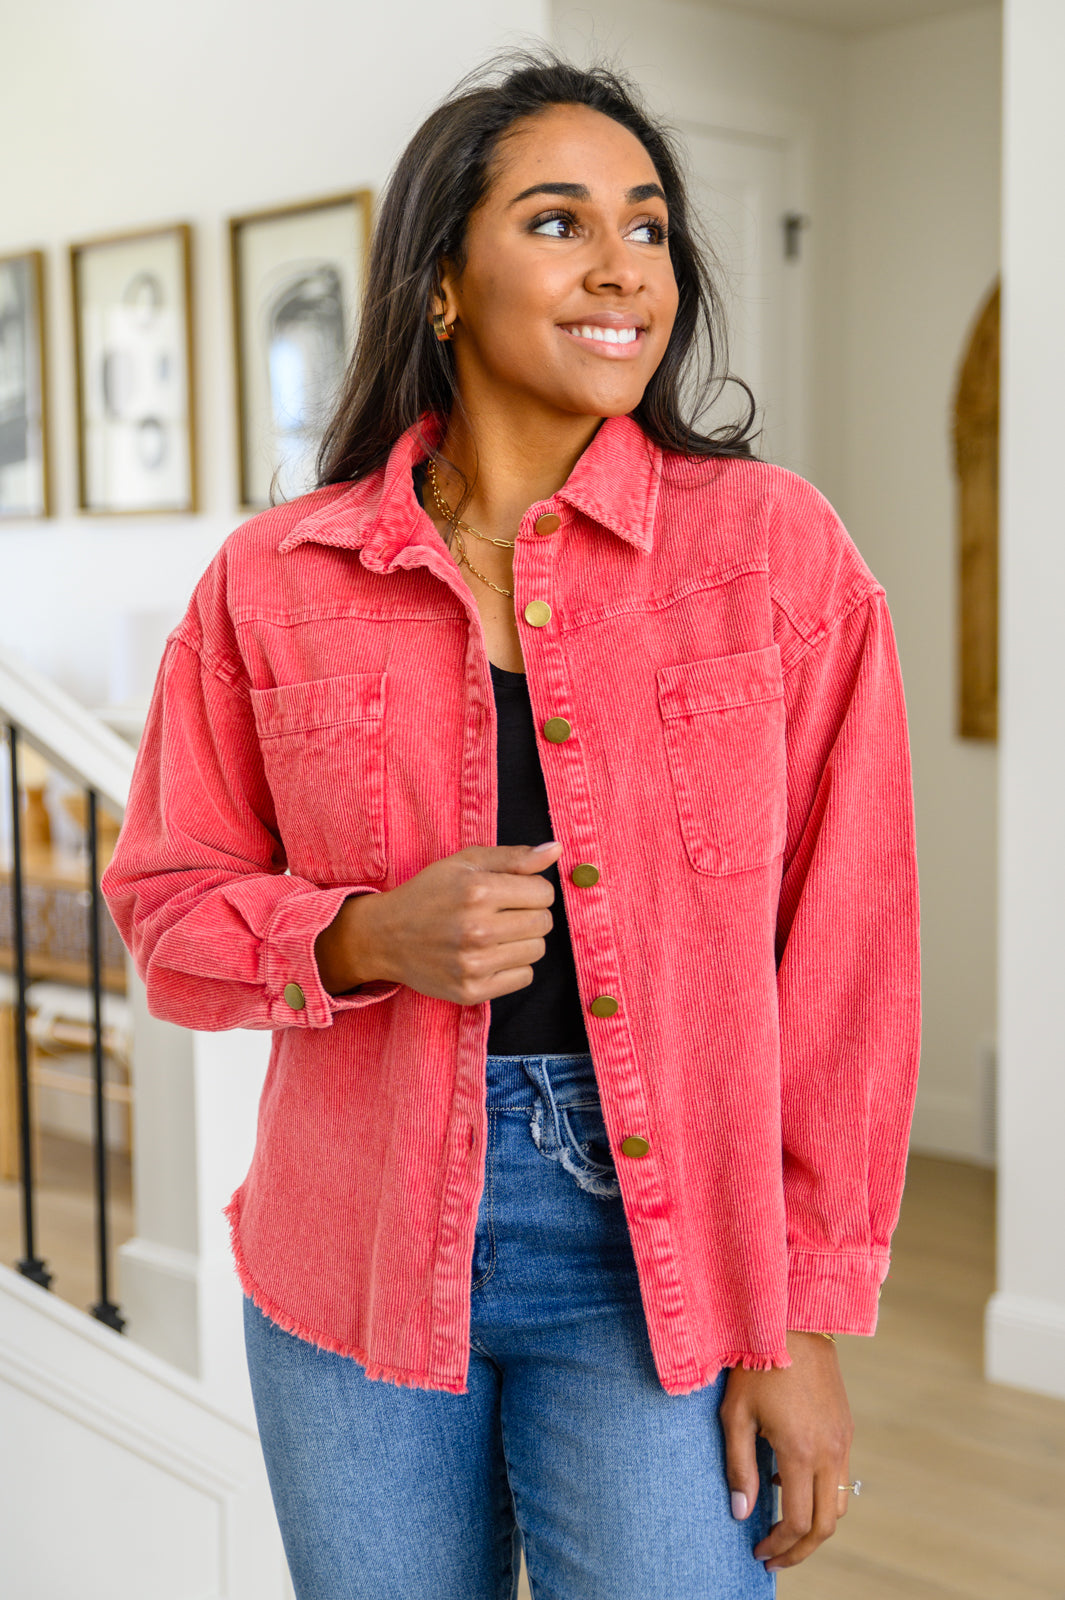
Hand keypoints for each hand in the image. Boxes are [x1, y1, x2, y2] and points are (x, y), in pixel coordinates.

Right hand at [314, 842, 562, 1001]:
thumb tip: (557, 849)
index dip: (532, 890)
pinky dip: (512, 966)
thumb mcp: (465, 863)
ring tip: (493, 934)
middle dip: (529, 914)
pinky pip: (524, 977)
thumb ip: (514, 856)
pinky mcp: (471, 991)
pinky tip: (489, 956)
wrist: (384, 936)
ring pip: (537, 951)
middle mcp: (476, 929)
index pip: (544, 893)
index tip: (511, 893)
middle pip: (543, 923)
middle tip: (501, 914)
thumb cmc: (429, 894)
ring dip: (522, 941)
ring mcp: (473, 964)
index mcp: (477, 891)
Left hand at [720, 1329, 853, 1572]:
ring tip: (783, 1528)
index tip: (759, 1553)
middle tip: (775, 1559)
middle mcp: (829, 1451)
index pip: (798, 1521)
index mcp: (800, 1450)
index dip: (779, 1546)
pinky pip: (841, 1476)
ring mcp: (842, 1439)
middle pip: (827, 1525)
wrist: (794, 1321)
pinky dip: (822, 1495)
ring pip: (840, 1504)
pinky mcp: (846, 1428)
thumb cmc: (756, 1363)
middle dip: (802, 1550)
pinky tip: (791, 1484)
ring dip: (815, 1526)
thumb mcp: (736, 1414)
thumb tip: (742, 1513)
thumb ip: (739, 1467)